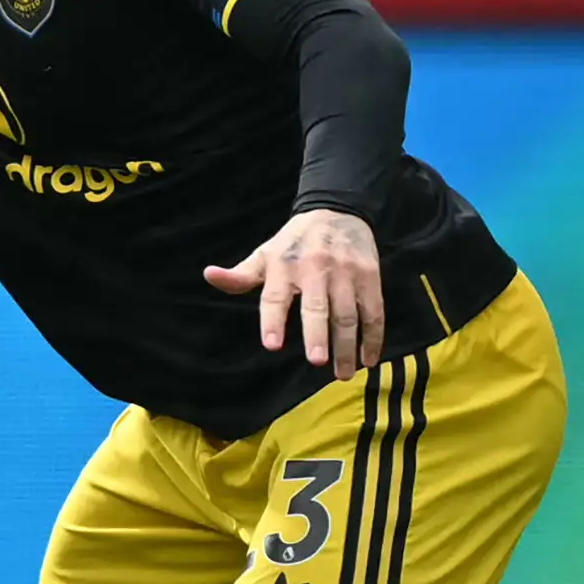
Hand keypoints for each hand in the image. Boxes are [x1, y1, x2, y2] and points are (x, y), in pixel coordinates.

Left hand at [207, 209, 383, 380]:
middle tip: (316, 361)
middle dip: (317, 334)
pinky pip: (374, 310)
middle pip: (316, 306)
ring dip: (347, 345)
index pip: (275, 295)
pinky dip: (373, 336)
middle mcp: (315, 268)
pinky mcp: (369, 276)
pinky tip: (368, 358)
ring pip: (347, 313)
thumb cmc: (294, 242)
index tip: (272, 344)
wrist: (337, 210)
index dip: (272, 320)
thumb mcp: (265, 254)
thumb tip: (209, 275)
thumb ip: (240, 275)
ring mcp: (345, 272)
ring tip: (343, 373)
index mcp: (283, 265)